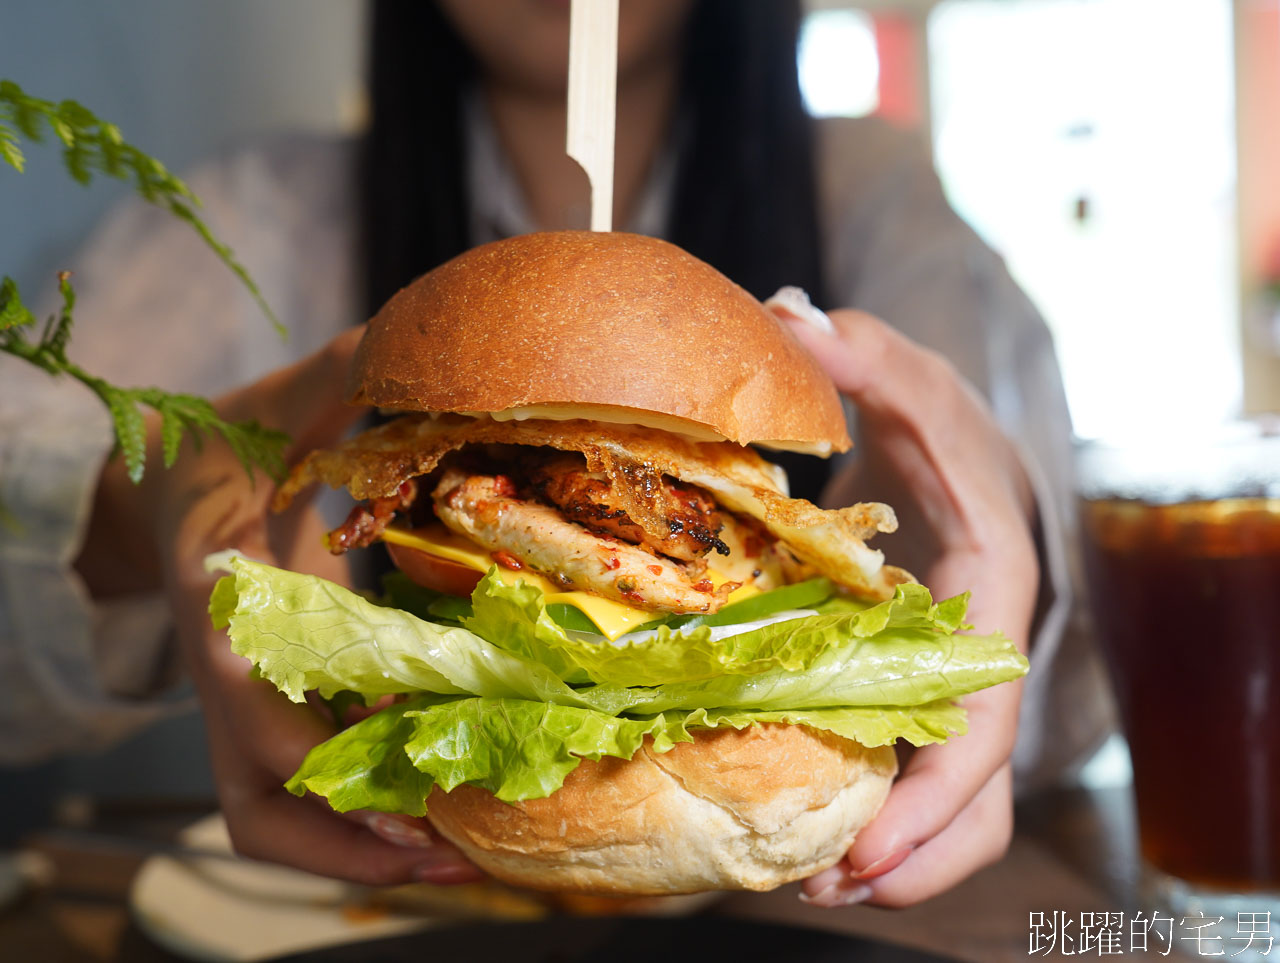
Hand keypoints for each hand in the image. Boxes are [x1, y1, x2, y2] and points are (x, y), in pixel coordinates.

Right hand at [139, 327, 481, 884]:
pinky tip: (444, 813)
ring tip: (460, 853)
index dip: (308, 739)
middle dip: (342, 836)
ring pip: (273, 813)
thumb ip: (344, 373)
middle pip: (254, 794)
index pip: (243, 685)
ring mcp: (243, 705)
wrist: (172, 486)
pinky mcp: (272, 712)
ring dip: (357, 847)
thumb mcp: (277, 400)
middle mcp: (226, 671)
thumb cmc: (224, 446)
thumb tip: (420, 342)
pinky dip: (363, 816)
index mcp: (217, 595)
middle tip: (446, 844)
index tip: (388, 763)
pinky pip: (305, 791)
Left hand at [773, 306, 1036, 907]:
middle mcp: (989, 653)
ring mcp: (962, 683)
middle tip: (826, 886)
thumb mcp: (913, 380)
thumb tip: (788, 314)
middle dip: (914, 849)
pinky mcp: (927, 696)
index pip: (981, 706)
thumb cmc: (949, 429)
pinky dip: (882, 820)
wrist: (969, 459)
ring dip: (900, 858)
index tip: (869, 840)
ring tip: (815, 887)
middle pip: (979, 783)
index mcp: (994, 590)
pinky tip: (817, 841)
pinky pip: (921, 777)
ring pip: (962, 802)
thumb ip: (861, 352)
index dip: (935, 782)